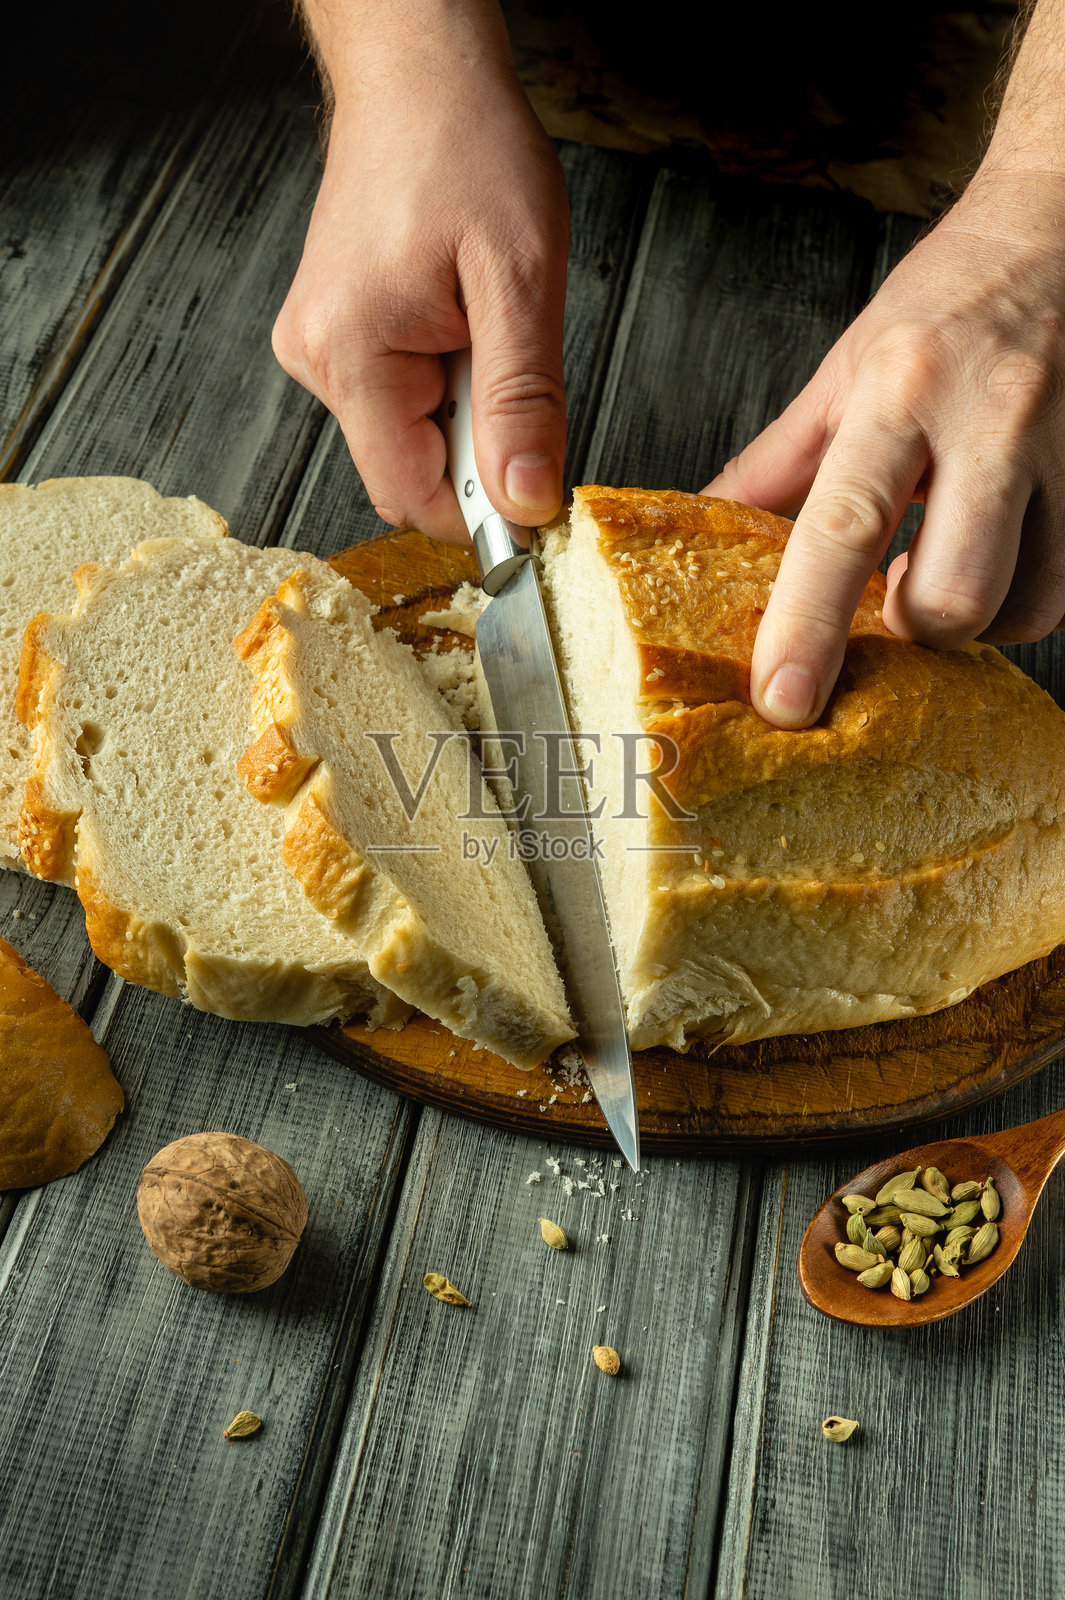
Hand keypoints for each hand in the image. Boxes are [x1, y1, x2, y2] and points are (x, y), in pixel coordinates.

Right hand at [272, 10, 568, 541]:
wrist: (420, 75)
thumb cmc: (465, 148)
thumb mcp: (521, 280)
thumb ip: (522, 402)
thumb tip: (527, 500)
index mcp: (352, 355)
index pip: (413, 497)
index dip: (483, 512)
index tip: (538, 488)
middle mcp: (318, 361)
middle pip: (410, 472)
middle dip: (477, 448)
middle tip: (509, 361)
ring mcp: (320, 349)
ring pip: (409, 437)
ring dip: (464, 408)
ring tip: (480, 322)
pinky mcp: (336, 337)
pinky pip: (399, 400)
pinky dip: (446, 382)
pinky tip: (458, 319)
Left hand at [702, 171, 1064, 726]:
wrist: (1058, 230)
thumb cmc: (945, 307)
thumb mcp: (842, 372)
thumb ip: (772, 466)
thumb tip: (697, 536)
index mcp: (900, 392)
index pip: (843, 528)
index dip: (808, 627)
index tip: (782, 699)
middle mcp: (991, 422)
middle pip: (955, 596)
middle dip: (914, 632)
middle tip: (892, 601)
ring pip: (1027, 606)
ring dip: (974, 621)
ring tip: (947, 571)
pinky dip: (1023, 598)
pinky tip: (996, 557)